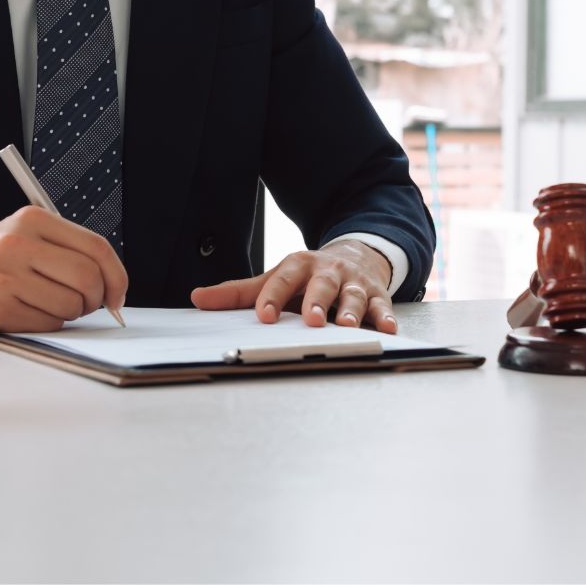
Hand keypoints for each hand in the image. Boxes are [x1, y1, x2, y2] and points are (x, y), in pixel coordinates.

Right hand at [0, 206, 127, 338]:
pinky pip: (47, 322)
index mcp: (32, 219)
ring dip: (68, 313)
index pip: (96, 247)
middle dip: (94, 299)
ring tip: (43, 305)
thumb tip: (114, 284)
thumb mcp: (25, 241)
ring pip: (71, 305)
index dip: (117, 276)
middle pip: (88, 277)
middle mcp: (17, 241)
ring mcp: (4, 273)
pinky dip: (45, 324)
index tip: (118, 296)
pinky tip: (23, 313)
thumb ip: (66, 252)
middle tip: (83, 305)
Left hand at [190, 239, 396, 333]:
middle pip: (322, 285)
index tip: (264, 316)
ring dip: (352, 311)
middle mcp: (328, 272)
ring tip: (348, 326)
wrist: (356, 256)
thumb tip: (198, 298)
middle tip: (311, 319)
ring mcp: (354, 283)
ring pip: (354, 296)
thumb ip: (239, 292)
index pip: (283, 279)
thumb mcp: (276, 278)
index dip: (273, 296)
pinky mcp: (377, 296)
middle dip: (317, 301)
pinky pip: (383, 307)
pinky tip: (387, 328)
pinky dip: (385, 318)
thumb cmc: (309, 276)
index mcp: (299, 265)